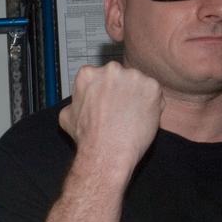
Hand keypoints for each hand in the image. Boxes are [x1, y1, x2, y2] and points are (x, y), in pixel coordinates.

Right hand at [60, 61, 162, 178]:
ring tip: (130, 116)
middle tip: (119, 110)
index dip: (104, 90)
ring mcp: (134, 77)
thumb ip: (74, 102)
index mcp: (89, 74)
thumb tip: (77, 102)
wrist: (107, 152)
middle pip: (120, 76)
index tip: (106, 101)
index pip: (100, 75)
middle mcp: (111, 70)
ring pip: (138, 83)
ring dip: (137, 95)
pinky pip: (154, 92)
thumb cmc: (88, 137)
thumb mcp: (67, 117)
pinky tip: (140, 117)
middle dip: (121, 90)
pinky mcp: (152, 87)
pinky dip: (151, 104)